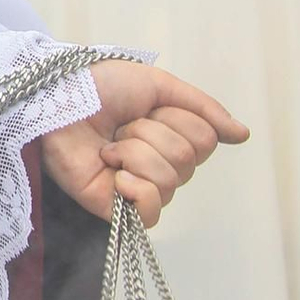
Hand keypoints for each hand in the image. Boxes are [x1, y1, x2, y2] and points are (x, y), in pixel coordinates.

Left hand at [39, 60, 247, 227]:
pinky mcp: (114, 209)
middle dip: (153, 134)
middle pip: (189, 160)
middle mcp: (158, 165)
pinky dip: (136, 190)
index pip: (205, 141)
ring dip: (136, 152)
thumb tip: (243, 135)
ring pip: (170, 180)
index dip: (177, 121)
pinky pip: (150, 213)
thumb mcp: (160, 85)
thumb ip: (204, 110)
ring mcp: (137, 188)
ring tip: (108, 146)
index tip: (145, 108)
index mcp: (170, 137)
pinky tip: (115, 175)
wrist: (56, 98)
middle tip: (121, 126)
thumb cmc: (99, 86)